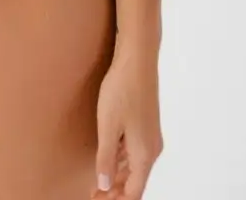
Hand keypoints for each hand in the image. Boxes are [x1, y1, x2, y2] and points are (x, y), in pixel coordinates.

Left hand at [90, 50, 163, 199]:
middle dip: (115, 191)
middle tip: (93, 194)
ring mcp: (150, 135)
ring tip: (97, 181)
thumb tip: (103, 185)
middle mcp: (151, 148)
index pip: (133, 192)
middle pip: (135, 182)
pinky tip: (107, 158)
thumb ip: (105, 159)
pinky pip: (134, 151)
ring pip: (134, 166)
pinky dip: (121, 160)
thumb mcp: (108, 127)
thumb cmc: (123, 90)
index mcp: (145, 154)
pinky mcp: (146, 124)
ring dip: (117, 176)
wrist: (137, 59)